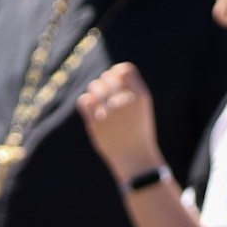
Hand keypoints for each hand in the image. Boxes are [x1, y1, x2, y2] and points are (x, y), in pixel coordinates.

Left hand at [76, 63, 163, 182]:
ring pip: (94, 87)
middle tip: (106, 93)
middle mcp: (125, 101)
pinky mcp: (96, 122)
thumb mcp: (142, 107)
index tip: (115, 80)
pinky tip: (91, 108)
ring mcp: (110, 112)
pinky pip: (85, 100)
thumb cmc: (138, 129)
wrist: (134, 157)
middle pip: (107, 77)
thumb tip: (112, 73)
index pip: (125, 70)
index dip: (117, 72)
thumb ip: (130, 89)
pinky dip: (86, 101)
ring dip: (94, 91)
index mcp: (141, 96)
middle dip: (104, 82)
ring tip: (99, 101)